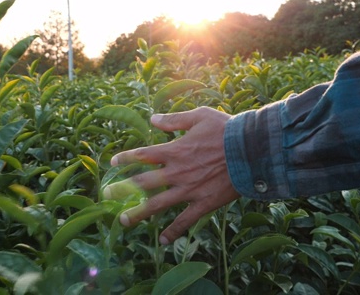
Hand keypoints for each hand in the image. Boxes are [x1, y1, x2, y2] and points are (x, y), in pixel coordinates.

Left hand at [105, 107, 239, 244]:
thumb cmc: (227, 130)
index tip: (113, 162)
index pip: (143, 155)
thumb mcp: (200, 116)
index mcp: (175, 150)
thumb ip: (174, 120)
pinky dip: (174, 231)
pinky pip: (185, 221)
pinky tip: (163, 241)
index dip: (126, 158)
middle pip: (143, 182)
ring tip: (124, 221)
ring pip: (158, 205)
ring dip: (139, 214)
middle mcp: (177, 172)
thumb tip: (152, 119)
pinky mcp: (204, 203)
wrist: (252, 151)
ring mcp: (189, 190)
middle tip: (107, 195)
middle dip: (123, 189)